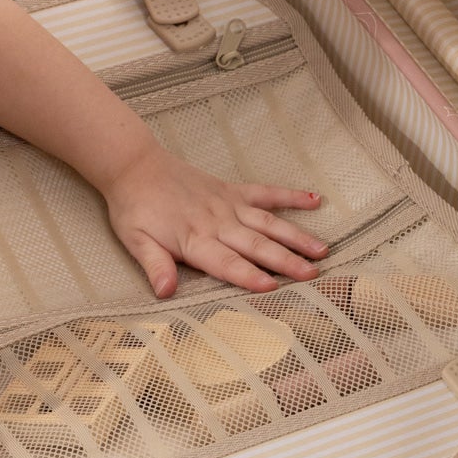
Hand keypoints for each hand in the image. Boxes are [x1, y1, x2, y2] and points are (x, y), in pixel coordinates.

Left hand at [105, 143, 327, 296]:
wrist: (135, 165)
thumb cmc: (134, 208)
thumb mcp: (135, 241)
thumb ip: (154, 265)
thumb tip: (164, 292)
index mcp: (194, 239)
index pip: (226, 263)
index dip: (248, 276)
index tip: (272, 287)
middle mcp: (217, 222)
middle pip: (256, 245)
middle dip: (285, 261)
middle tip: (313, 274)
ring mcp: (228, 204)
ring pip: (269, 223)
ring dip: (296, 236)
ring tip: (322, 250)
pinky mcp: (232, 190)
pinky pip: (266, 193)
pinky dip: (291, 196)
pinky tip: (315, 200)